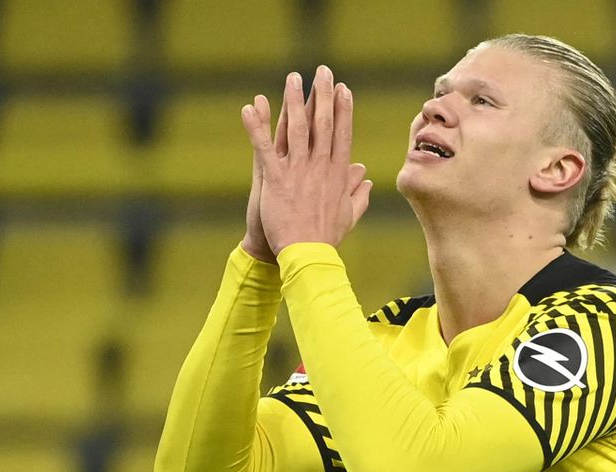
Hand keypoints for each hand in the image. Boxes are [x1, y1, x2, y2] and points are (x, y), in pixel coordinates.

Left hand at [242, 65, 372, 256]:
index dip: (343, 109)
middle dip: (322, 94)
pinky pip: (264, 147)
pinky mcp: (275, 179)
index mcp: (337, 174)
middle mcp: (320, 167)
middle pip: (323, 123)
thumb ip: (358, 194)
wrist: (307, 255)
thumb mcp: (348, 215)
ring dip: (294, 101)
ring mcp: (298, 171)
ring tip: (292, 79)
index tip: (343, 89)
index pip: (342, 134)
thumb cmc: (326, 239)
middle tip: (321, 71)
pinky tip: (249, 107)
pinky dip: (256, 127)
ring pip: (296, 128)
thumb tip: (366, 177)